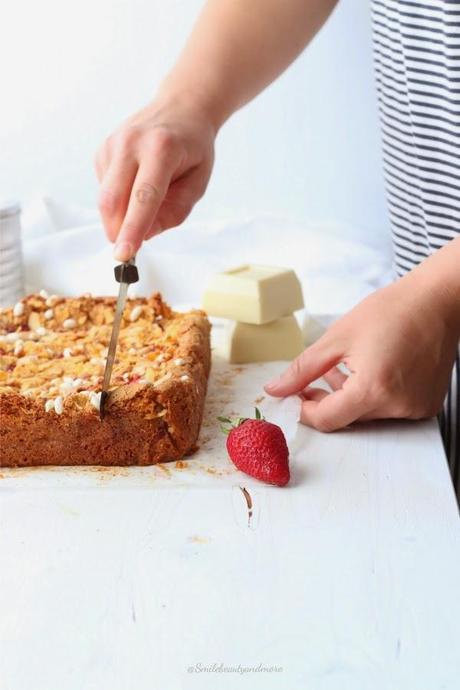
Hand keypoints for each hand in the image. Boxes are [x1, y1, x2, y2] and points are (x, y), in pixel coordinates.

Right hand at [95, 95, 215, 259]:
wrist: (181, 108)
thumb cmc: (193, 149)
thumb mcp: (197, 184)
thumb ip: (174, 212)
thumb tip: (144, 235)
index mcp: (162, 149)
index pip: (143, 198)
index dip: (132, 229)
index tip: (123, 254)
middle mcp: (132, 142)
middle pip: (113, 200)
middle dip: (118, 230)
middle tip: (129, 247)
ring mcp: (113, 144)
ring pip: (105, 198)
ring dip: (120, 215)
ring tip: (146, 201)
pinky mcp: (103, 149)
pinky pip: (105, 189)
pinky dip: (119, 199)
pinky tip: (136, 184)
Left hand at [264, 269, 459, 430]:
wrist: (437, 300)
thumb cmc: (390, 311)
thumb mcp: (336, 338)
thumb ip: (302, 370)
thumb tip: (275, 390)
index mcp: (372, 390)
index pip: (327, 420)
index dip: (305, 410)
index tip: (295, 396)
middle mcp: (397, 406)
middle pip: (348, 417)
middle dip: (327, 399)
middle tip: (320, 376)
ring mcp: (415, 408)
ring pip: (368, 414)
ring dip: (350, 396)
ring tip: (346, 366)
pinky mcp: (426, 404)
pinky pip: (390, 409)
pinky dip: (375, 395)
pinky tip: (373, 369)